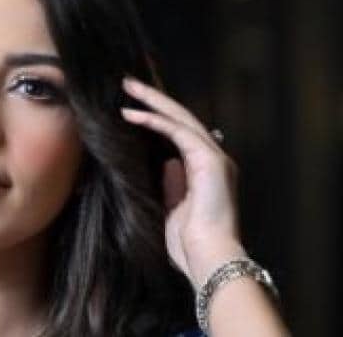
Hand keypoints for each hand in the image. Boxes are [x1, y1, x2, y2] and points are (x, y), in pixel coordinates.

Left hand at [121, 76, 246, 289]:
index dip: (158, 116)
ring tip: (128, 87)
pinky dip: (154, 120)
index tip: (134, 105)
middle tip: (128, 83)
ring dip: (152, 101)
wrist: (208, 258)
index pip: (180, 133)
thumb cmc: (190, 244)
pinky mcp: (210, 159)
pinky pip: (178, 131)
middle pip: (181, 117)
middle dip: (154, 98)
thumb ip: (171, 185)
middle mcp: (214, 158)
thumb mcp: (173, 210)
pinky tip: (132, 114)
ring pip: (180, 117)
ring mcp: (214, 157)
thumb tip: (165, 164)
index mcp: (206, 170)